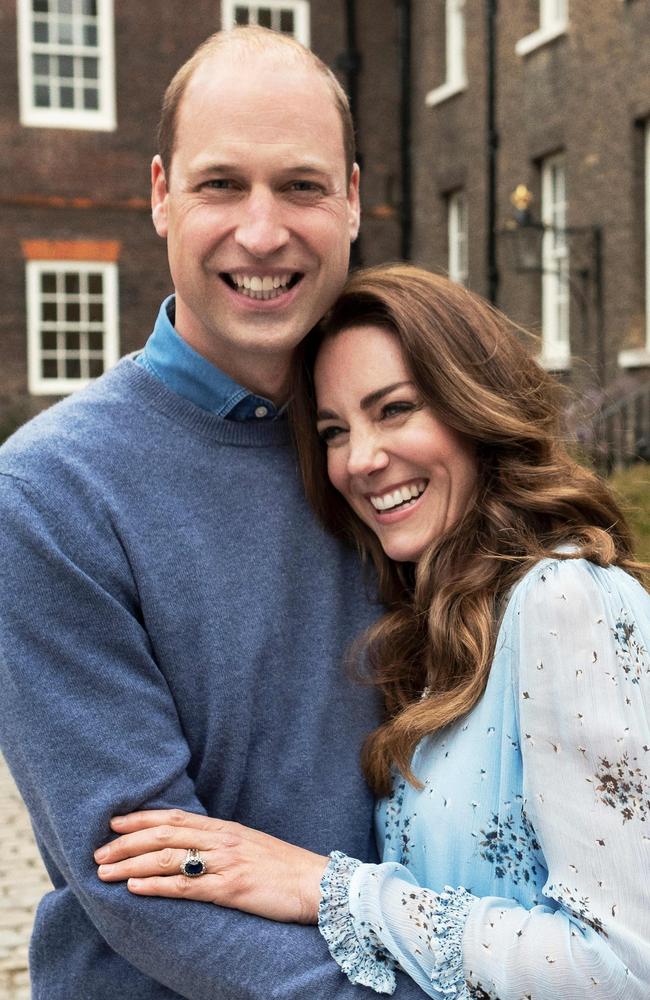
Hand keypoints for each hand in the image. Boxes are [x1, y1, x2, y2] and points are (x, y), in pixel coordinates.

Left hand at [94, 809, 327, 923]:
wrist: (320, 885)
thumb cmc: (285, 869)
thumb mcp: (251, 847)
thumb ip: (222, 844)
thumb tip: (192, 847)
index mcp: (225, 828)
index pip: (174, 817)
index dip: (141, 818)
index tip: (113, 821)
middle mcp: (222, 840)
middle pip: (163, 835)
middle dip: (126, 842)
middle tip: (98, 851)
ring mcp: (225, 863)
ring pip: (167, 859)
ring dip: (131, 864)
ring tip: (104, 872)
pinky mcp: (231, 889)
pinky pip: (186, 887)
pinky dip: (156, 887)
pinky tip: (135, 888)